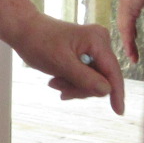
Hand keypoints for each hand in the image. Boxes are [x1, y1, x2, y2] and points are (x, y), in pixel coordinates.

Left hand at [10, 14, 125, 114]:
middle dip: (81, 88)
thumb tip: (107, 91)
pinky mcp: (86, 52)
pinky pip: (86, 75)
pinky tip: (57, 81)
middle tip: (58, 88)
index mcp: (97, 40)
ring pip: (93, 80)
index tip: (119, 112)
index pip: (113, 72)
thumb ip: (84, 78)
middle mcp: (100, 41)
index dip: (117, 93)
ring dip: (74, 86)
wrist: (24, 30)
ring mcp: (94, 47)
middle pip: (102, 78)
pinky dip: (72, 82)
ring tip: (54, 82)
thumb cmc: (39, 43)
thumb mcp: (61, 64)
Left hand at [116, 0, 143, 64]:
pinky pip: (126, 28)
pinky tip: (131, 50)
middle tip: (132, 51)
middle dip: (128, 37)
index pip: (129, 14)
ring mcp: (125, 4)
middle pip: (125, 23)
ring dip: (128, 42)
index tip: (134, 36)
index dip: (131, 26)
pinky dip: (129, 40)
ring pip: (124, 28)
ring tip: (132, 55)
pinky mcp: (127, 7)